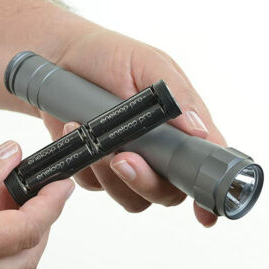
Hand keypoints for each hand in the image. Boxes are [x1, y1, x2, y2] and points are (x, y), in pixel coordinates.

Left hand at [41, 28, 225, 226]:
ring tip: (93, 139)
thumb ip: (174, 94)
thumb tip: (198, 130)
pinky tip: (75, 132)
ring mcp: (126, 160)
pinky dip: (84, 166)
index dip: (207, 194)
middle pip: (166, 192)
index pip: (203, 165)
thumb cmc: (110, 55)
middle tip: (123, 158)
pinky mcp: (95, 166)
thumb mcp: (146, 63)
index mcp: (179, 125)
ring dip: (111, 177)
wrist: (61, 57)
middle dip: (145, 182)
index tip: (203, 213)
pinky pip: (95, 185)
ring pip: (130, 197)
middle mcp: (157, 149)